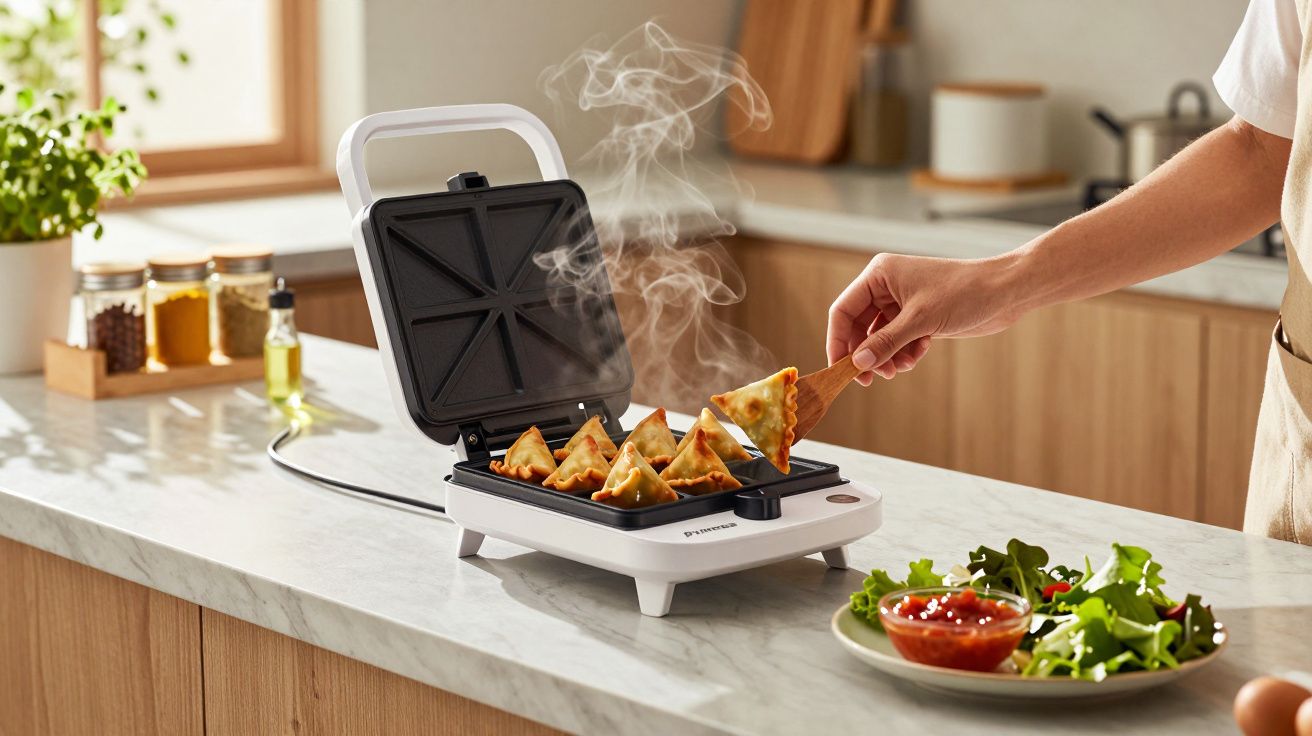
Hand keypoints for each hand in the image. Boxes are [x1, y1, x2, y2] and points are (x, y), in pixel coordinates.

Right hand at [827, 253, 1022, 384]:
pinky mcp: (918, 317)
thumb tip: (857, 364)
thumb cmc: (964, 292)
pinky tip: (918, 356)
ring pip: (879, 338)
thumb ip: (885, 343)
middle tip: (869, 380)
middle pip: (858, 327)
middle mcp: (886, 287)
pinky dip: (904, 353)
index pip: (843, 310)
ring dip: (887, 357)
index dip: (837, 341)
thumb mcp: (920, 320)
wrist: (1005, 292)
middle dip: (866, 354)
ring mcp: (902, 303)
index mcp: (879, 275)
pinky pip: (898, 341)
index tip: (840, 369)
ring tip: (900, 369)